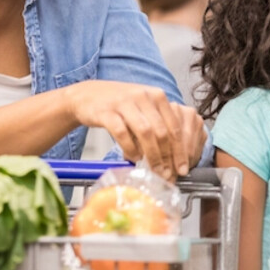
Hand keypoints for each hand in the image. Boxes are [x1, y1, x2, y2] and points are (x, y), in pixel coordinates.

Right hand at [69, 81, 202, 179]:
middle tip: (167, 174)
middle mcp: (143, 97)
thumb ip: (159, 126)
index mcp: (157, 96)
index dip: (181, 150)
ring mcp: (124, 103)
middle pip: (162, 131)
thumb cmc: (119, 105)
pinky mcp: (107, 112)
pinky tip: (133, 158)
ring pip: (145, 132)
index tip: (183, 168)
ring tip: (153, 169)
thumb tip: (174, 156)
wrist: (87, 95)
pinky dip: (130, 148)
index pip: (175, 126)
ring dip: (151, 155)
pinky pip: (122, 132)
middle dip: (167, 157)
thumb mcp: (144, 109)